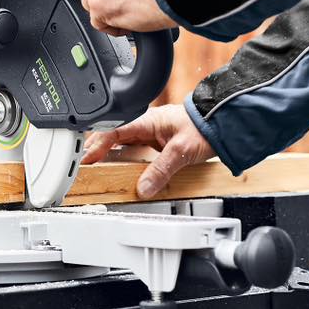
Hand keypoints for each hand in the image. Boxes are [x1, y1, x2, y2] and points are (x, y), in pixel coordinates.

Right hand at [82, 104, 215, 198]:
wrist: (223, 124)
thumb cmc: (204, 126)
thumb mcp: (181, 150)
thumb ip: (161, 170)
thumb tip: (143, 188)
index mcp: (147, 120)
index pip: (114, 131)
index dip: (97, 145)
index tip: (86, 159)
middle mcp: (146, 125)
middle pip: (114, 137)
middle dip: (98, 150)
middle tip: (85, 166)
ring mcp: (152, 134)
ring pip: (124, 145)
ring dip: (110, 156)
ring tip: (97, 170)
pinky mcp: (159, 142)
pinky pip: (136, 151)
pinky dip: (125, 160)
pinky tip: (122, 171)